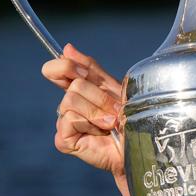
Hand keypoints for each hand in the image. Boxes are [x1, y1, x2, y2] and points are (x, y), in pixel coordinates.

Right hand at [41, 43, 128, 195]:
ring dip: (98, 111)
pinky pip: (69, 119)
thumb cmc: (130, 119)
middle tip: (115, 111)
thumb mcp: (114, 88)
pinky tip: (100, 134)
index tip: (82, 72)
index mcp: (78, 89)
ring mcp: (64, 122)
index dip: (65, 66)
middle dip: (99, 97)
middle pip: (73, 85)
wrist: (139, 147)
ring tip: (111, 123)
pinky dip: (90, 124)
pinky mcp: (63, 139)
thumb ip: (92, 69)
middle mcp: (68, 104)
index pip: (56, 69)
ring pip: (71, 100)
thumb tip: (67, 48)